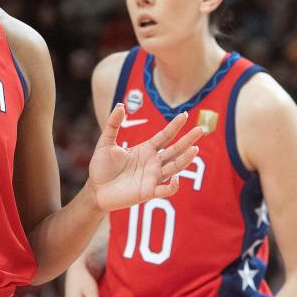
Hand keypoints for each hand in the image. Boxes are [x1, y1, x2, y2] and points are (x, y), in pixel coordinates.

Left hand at [88, 104, 203, 211]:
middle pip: (175, 150)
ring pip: (174, 167)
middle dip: (188, 140)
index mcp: (145, 149)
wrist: (95, 189)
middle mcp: (153, 162)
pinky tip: (176, 178)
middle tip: (201, 129)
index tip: (184, 114)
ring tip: (195, 149)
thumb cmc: (101, 167)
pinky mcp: (148, 192)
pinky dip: (172, 186)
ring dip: (185, 159)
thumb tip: (120, 105)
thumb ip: (113, 124)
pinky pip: (165, 190)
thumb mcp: (105, 142)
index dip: (174, 126)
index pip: (164, 136)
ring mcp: (152, 177)